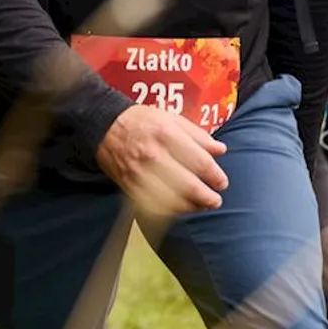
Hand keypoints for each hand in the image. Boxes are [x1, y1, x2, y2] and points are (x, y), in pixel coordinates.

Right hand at [95, 106, 229, 217]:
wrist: (105, 128)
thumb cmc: (143, 121)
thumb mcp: (172, 118)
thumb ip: (198, 135)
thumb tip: (221, 150)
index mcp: (167, 134)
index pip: (200, 161)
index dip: (215, 175)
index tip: (222, 183)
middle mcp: (154, 155)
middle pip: (188, 184)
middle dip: (207, 197)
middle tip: (215, 200)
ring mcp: (140, 173)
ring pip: (171, 200)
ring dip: (191, 206)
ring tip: (202, 205)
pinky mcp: (129, 186)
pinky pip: (153, 205)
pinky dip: (170, 210)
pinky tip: (181, 207)